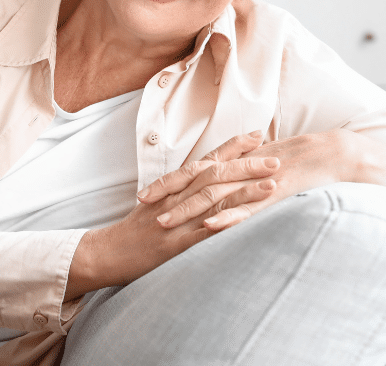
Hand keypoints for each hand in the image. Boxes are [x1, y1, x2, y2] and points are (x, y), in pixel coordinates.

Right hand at [65, 132, 278, 298]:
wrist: (108, 251)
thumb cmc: (137, 228)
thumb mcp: (162, 202)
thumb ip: (185, 190)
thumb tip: (210, 179)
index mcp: (176, 186)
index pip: (209, 159)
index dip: (234, 146)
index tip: (258, 135)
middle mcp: (178, 197)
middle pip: (216, 174)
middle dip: (248, 165)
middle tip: (277, 160)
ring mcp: (177, 219)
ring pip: (214, 200)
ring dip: (245, 191)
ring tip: (272, 185)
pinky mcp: (174, 244)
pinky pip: (202, 234)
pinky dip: (223, 225)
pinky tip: (245, 222)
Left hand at [142, 129, 385, 232]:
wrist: (336, 154)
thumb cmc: (305, 161)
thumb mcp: (268, 164)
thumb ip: (246, 172)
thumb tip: (228, 183)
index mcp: (241, 161)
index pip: (198, 170)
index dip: (172, 181)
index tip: (147, 192)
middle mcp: (244, 169)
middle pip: (198, 180)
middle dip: (169, 192)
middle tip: (141, 205)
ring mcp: (258, 182)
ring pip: (217, 196)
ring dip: (189, 209)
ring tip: (164, 222)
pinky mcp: (276, 194)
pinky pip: (249, 208)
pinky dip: (229, 216)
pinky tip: (210, 227)